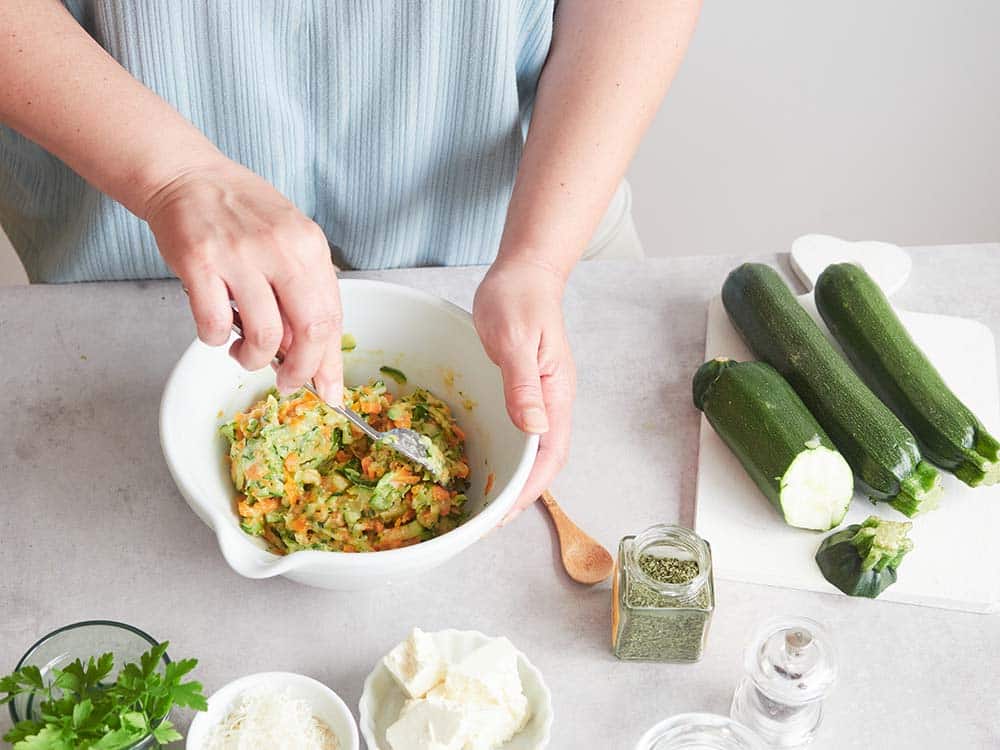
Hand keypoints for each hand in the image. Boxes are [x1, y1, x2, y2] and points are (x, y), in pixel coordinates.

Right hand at [144, 158, 343, 402]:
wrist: (187, 176)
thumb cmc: (241, 213)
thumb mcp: (288, 240)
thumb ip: (303, 289)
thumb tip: (310, 350)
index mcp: (309, 245)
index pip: (332, 316)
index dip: (330, 362)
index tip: (329, 390)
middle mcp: (280, 249)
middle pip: (310, 331)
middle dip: (301, 370)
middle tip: (288, 382)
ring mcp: (239, 256)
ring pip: (264, 335)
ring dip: (254, 358)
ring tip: (244, 353)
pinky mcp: (200, 263)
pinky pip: (214, 323)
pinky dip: (215, 339)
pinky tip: (216, 330)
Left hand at [473, 257, 576, 523]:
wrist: (524, 272)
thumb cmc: (519, 299)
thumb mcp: (515, 341)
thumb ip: (524, 385)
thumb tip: (535, 429)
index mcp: (557, 394)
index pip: (552, 455)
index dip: (530, 489)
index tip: (505, 513)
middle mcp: (552, 402)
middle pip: (544, 461)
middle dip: (520, 494)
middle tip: (488, 520)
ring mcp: (539, 397)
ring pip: (531, 449)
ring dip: (512, 477)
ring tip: (484, 502)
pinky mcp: (523, 390)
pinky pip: (517, 430)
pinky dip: (503, 452)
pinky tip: (484, 461)